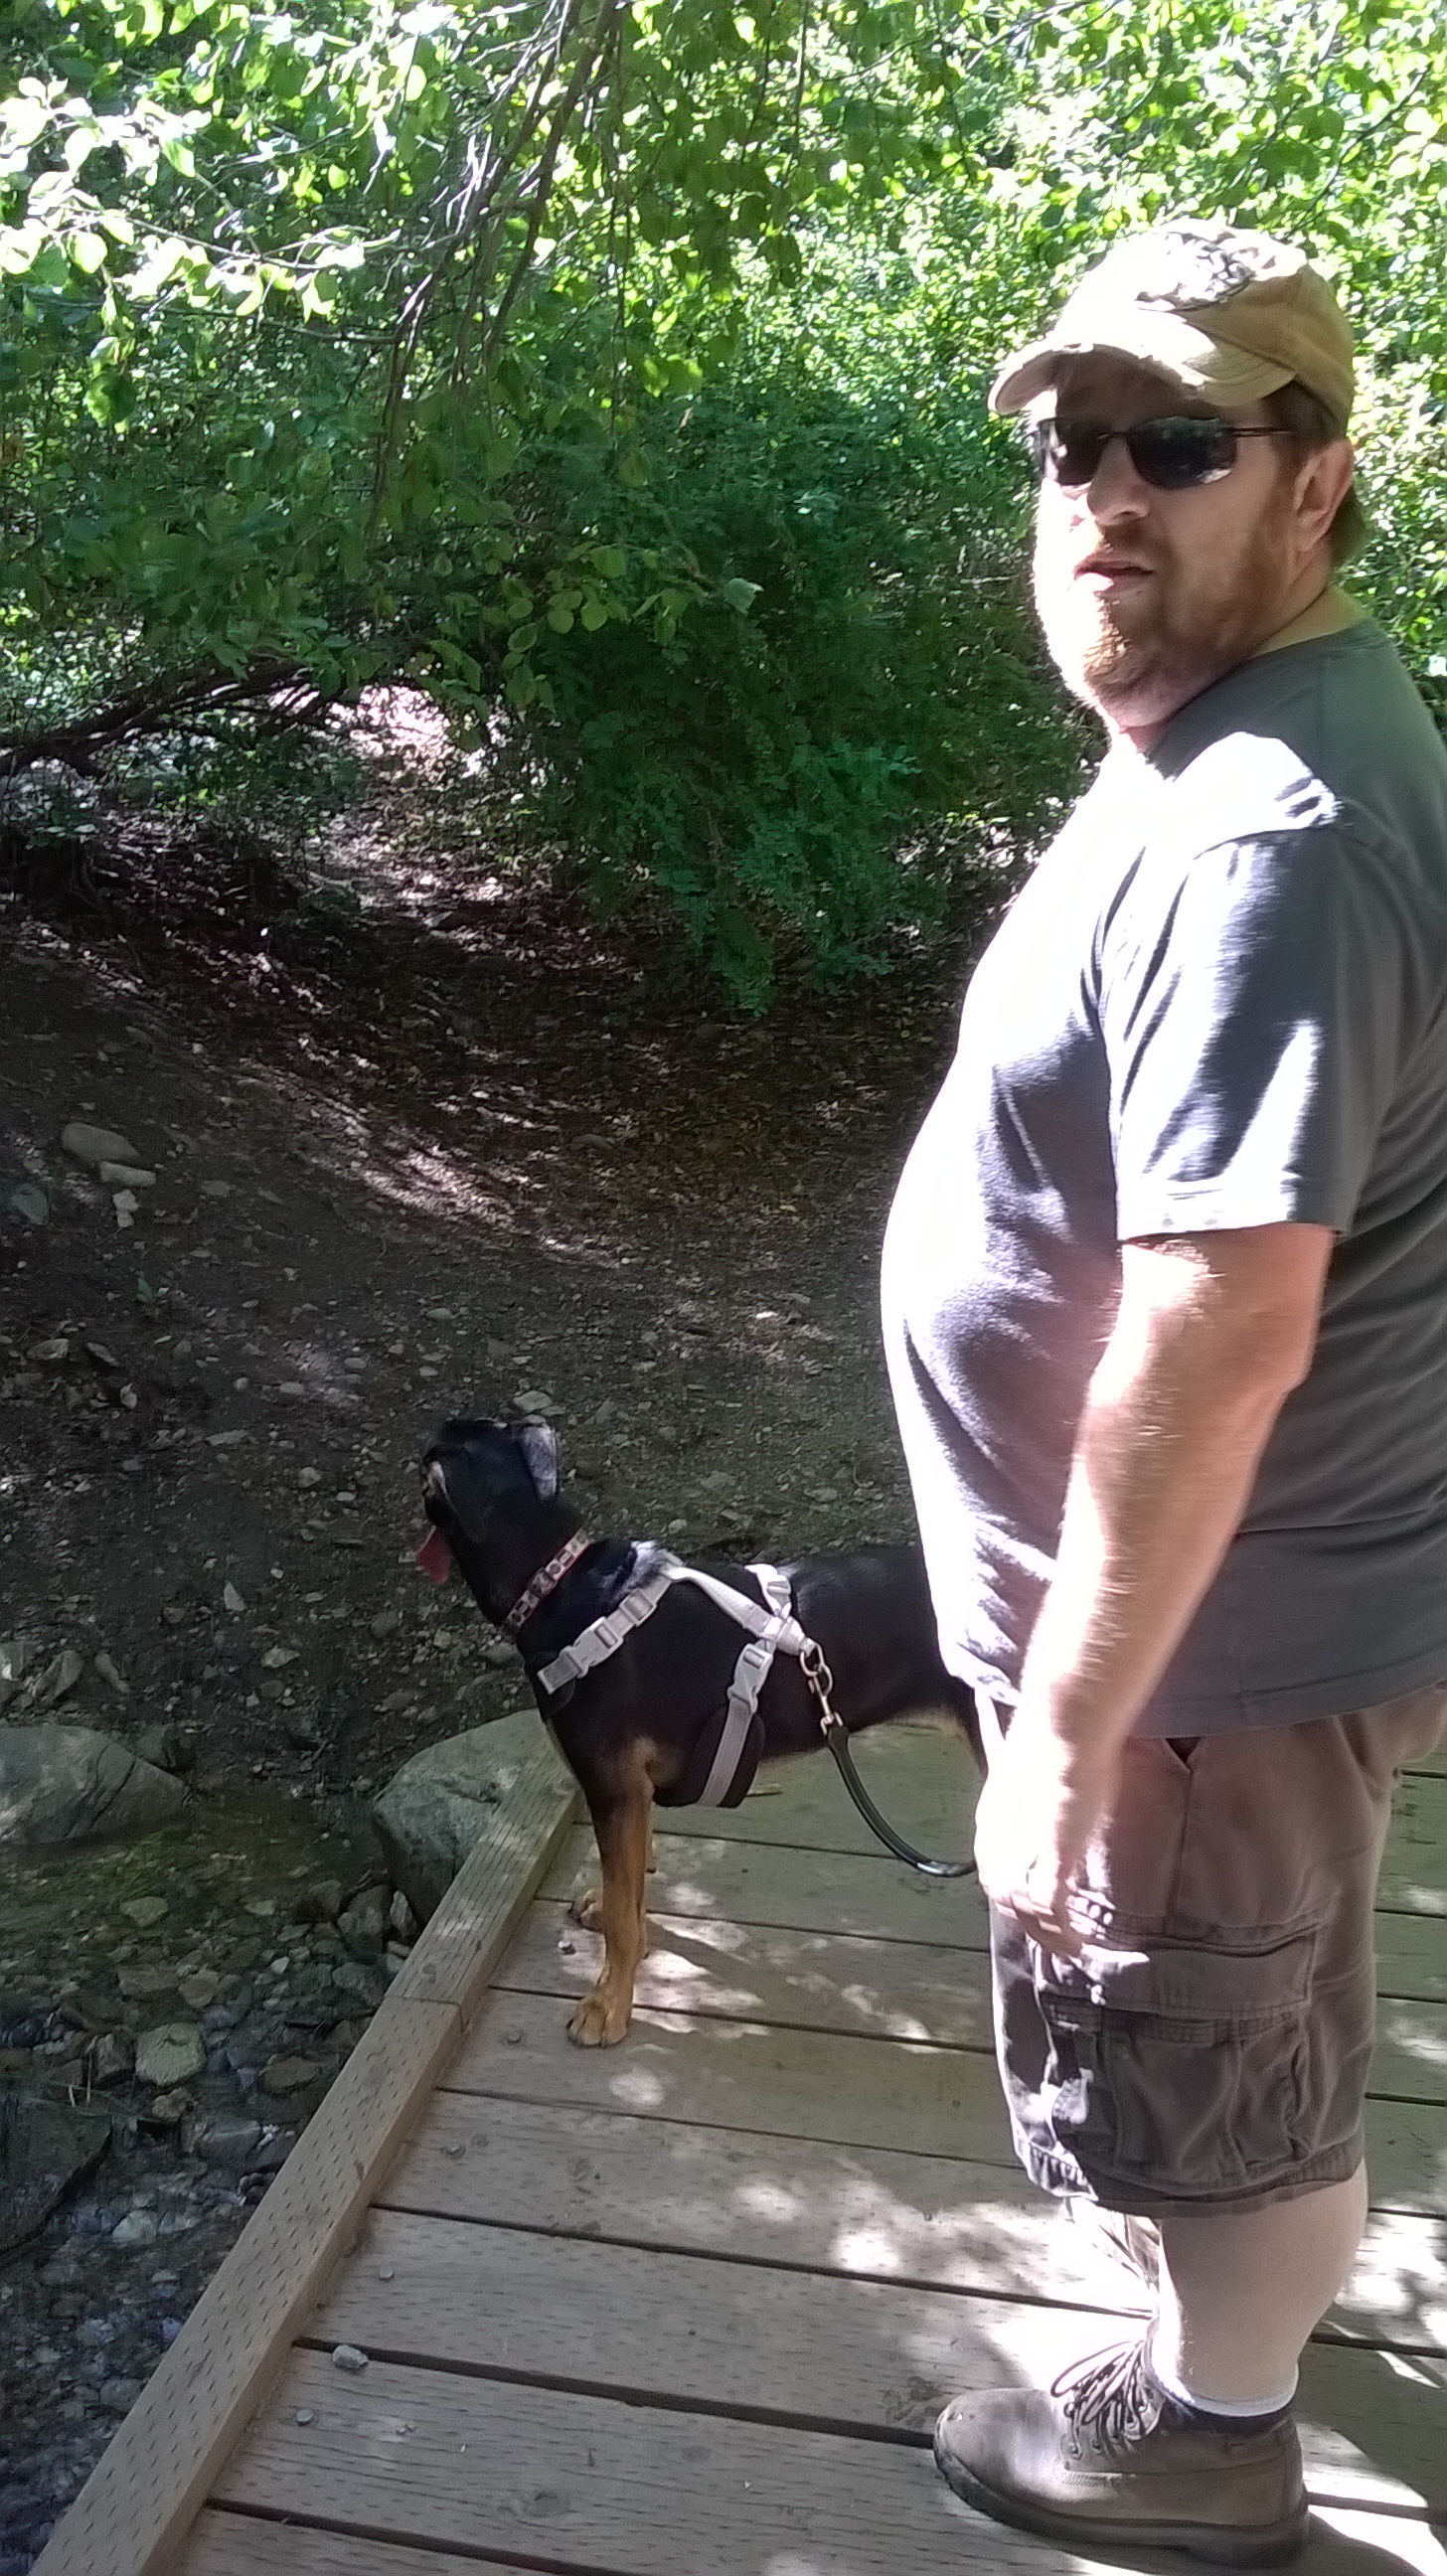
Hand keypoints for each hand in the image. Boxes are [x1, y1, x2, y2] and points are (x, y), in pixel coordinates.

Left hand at [972, 1706, 1118, 1954]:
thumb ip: (1038, 1787)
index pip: (994, 1867)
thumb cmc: (1057, 1737)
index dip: (1011, 1888)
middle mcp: (996, 1843)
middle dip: (1025, 1917)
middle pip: (1004, 1895)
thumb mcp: (1035, 1768)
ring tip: (1065, 1946)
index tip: (1029, 1899)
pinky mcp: (1050, 1863)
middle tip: (1050, 1934)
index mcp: (990, 1820)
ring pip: (1026, 1911)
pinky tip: (1076, 1945)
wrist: (1065, 1726)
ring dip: (1044, 1933)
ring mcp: (1021, 1855)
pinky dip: (1061, 1934)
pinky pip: (1051, 1914)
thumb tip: (1050, 1781)